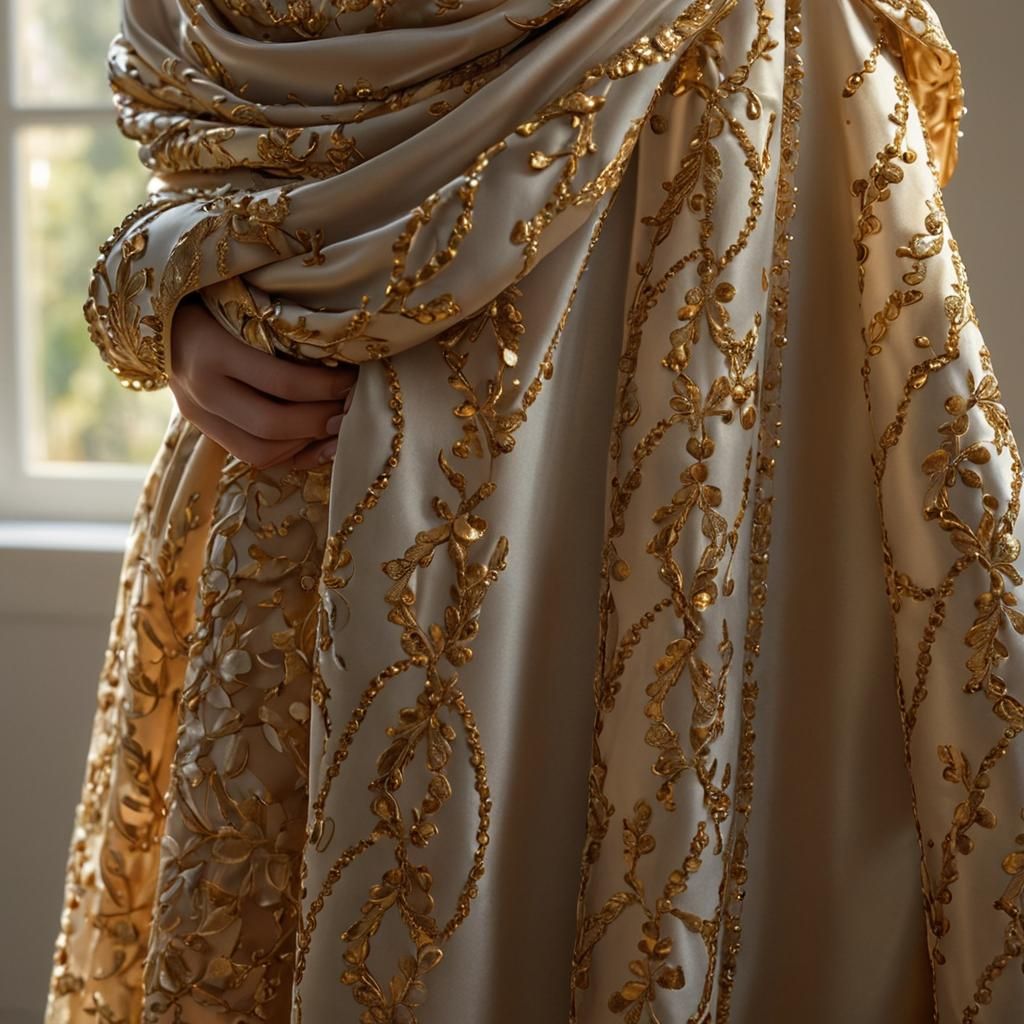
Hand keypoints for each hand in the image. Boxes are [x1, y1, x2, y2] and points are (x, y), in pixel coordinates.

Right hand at [168, 296, 356, 470]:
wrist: (163, 318)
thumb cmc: (216, 300)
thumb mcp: (243, 303)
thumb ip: (281, 329)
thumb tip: (344, 355)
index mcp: (213, 349)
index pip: (282, 382)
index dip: (327, 387)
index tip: (354, 379)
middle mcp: (201, 388)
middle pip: (272, 424)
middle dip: (320, 420)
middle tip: (350, 407)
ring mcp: (198, 414)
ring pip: (262, 451)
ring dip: (308, 442)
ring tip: (337, 424)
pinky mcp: (204, 430)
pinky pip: (252, 458)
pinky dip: (291, 455)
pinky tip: (318, 443)